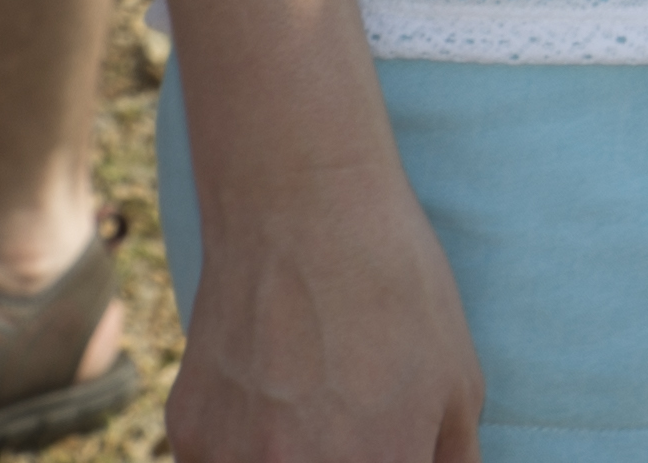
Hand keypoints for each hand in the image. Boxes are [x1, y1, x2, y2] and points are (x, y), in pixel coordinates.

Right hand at [162, 145, 478, 462]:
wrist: (301, 210)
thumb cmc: (396, 289)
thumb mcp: (459, 381)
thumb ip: (452, 459)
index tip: (389, 447)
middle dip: (342, 458)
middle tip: (347, 421)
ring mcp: (232, 461)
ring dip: (285, 457)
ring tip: (307, 409)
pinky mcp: (187, 436)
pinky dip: (243, 449)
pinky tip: (268, 396)